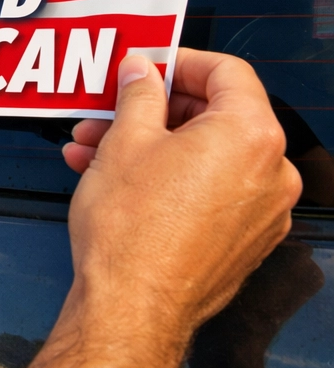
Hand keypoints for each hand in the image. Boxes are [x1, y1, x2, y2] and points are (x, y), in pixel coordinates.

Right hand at [63, 49, 301, 341]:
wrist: (133, 306)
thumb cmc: (132, 231)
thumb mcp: (125, 140)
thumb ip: (139, 93)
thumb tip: (142, 72)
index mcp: (250, 136)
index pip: (227, 72)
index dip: (180, 61)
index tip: (148, 64)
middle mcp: (271, 173)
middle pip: (215, 115)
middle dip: (153, 109)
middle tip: (111, 109)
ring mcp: (262, 211)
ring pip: (205, 156)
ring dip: (151, 145)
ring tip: (96, 150)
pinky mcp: (245, 241)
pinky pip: (208, 191)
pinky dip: (169, 178)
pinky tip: (118, 180)